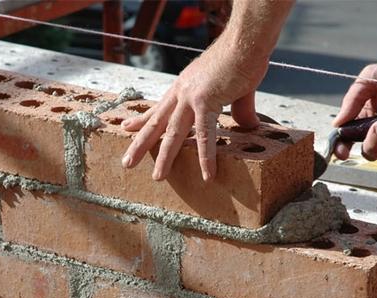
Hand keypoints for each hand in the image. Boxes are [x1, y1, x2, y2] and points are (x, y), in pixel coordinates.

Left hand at [120, 42, 266, 181]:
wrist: (246, 40)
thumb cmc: (241, 58)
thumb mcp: (235, 89)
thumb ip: (239, 111)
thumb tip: (250, 127)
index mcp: (183, 87)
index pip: (158, 108)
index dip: (141, 120)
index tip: (127, 128)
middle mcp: (181, 93)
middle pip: (156, 123)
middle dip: (140, 144)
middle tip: (126, 162)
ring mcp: (191, 97)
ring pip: (173, 133)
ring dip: (164, 157)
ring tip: (158, 177)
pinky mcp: (207, 102)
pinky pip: (205, 135)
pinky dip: (206, 157)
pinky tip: (207, 175)